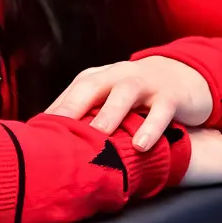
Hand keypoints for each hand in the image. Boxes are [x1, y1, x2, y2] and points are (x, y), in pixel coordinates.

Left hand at [45, 56, 212, 150]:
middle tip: (59, 135)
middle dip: (74, 108)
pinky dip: (151, 126)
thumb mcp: (108, 102)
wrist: (184, 75)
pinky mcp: (171, 95)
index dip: (54, 113)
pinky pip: (161, 110)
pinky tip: (142, 145)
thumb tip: (50, 147)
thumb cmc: (136, 98)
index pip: (71, 94)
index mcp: (98, 79)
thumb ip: (85, 119)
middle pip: (92, 86)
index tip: (37, 138)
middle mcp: (118, 76)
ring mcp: (145, 83)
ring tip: (99, 136)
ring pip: (125, 93)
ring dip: (110, 113)